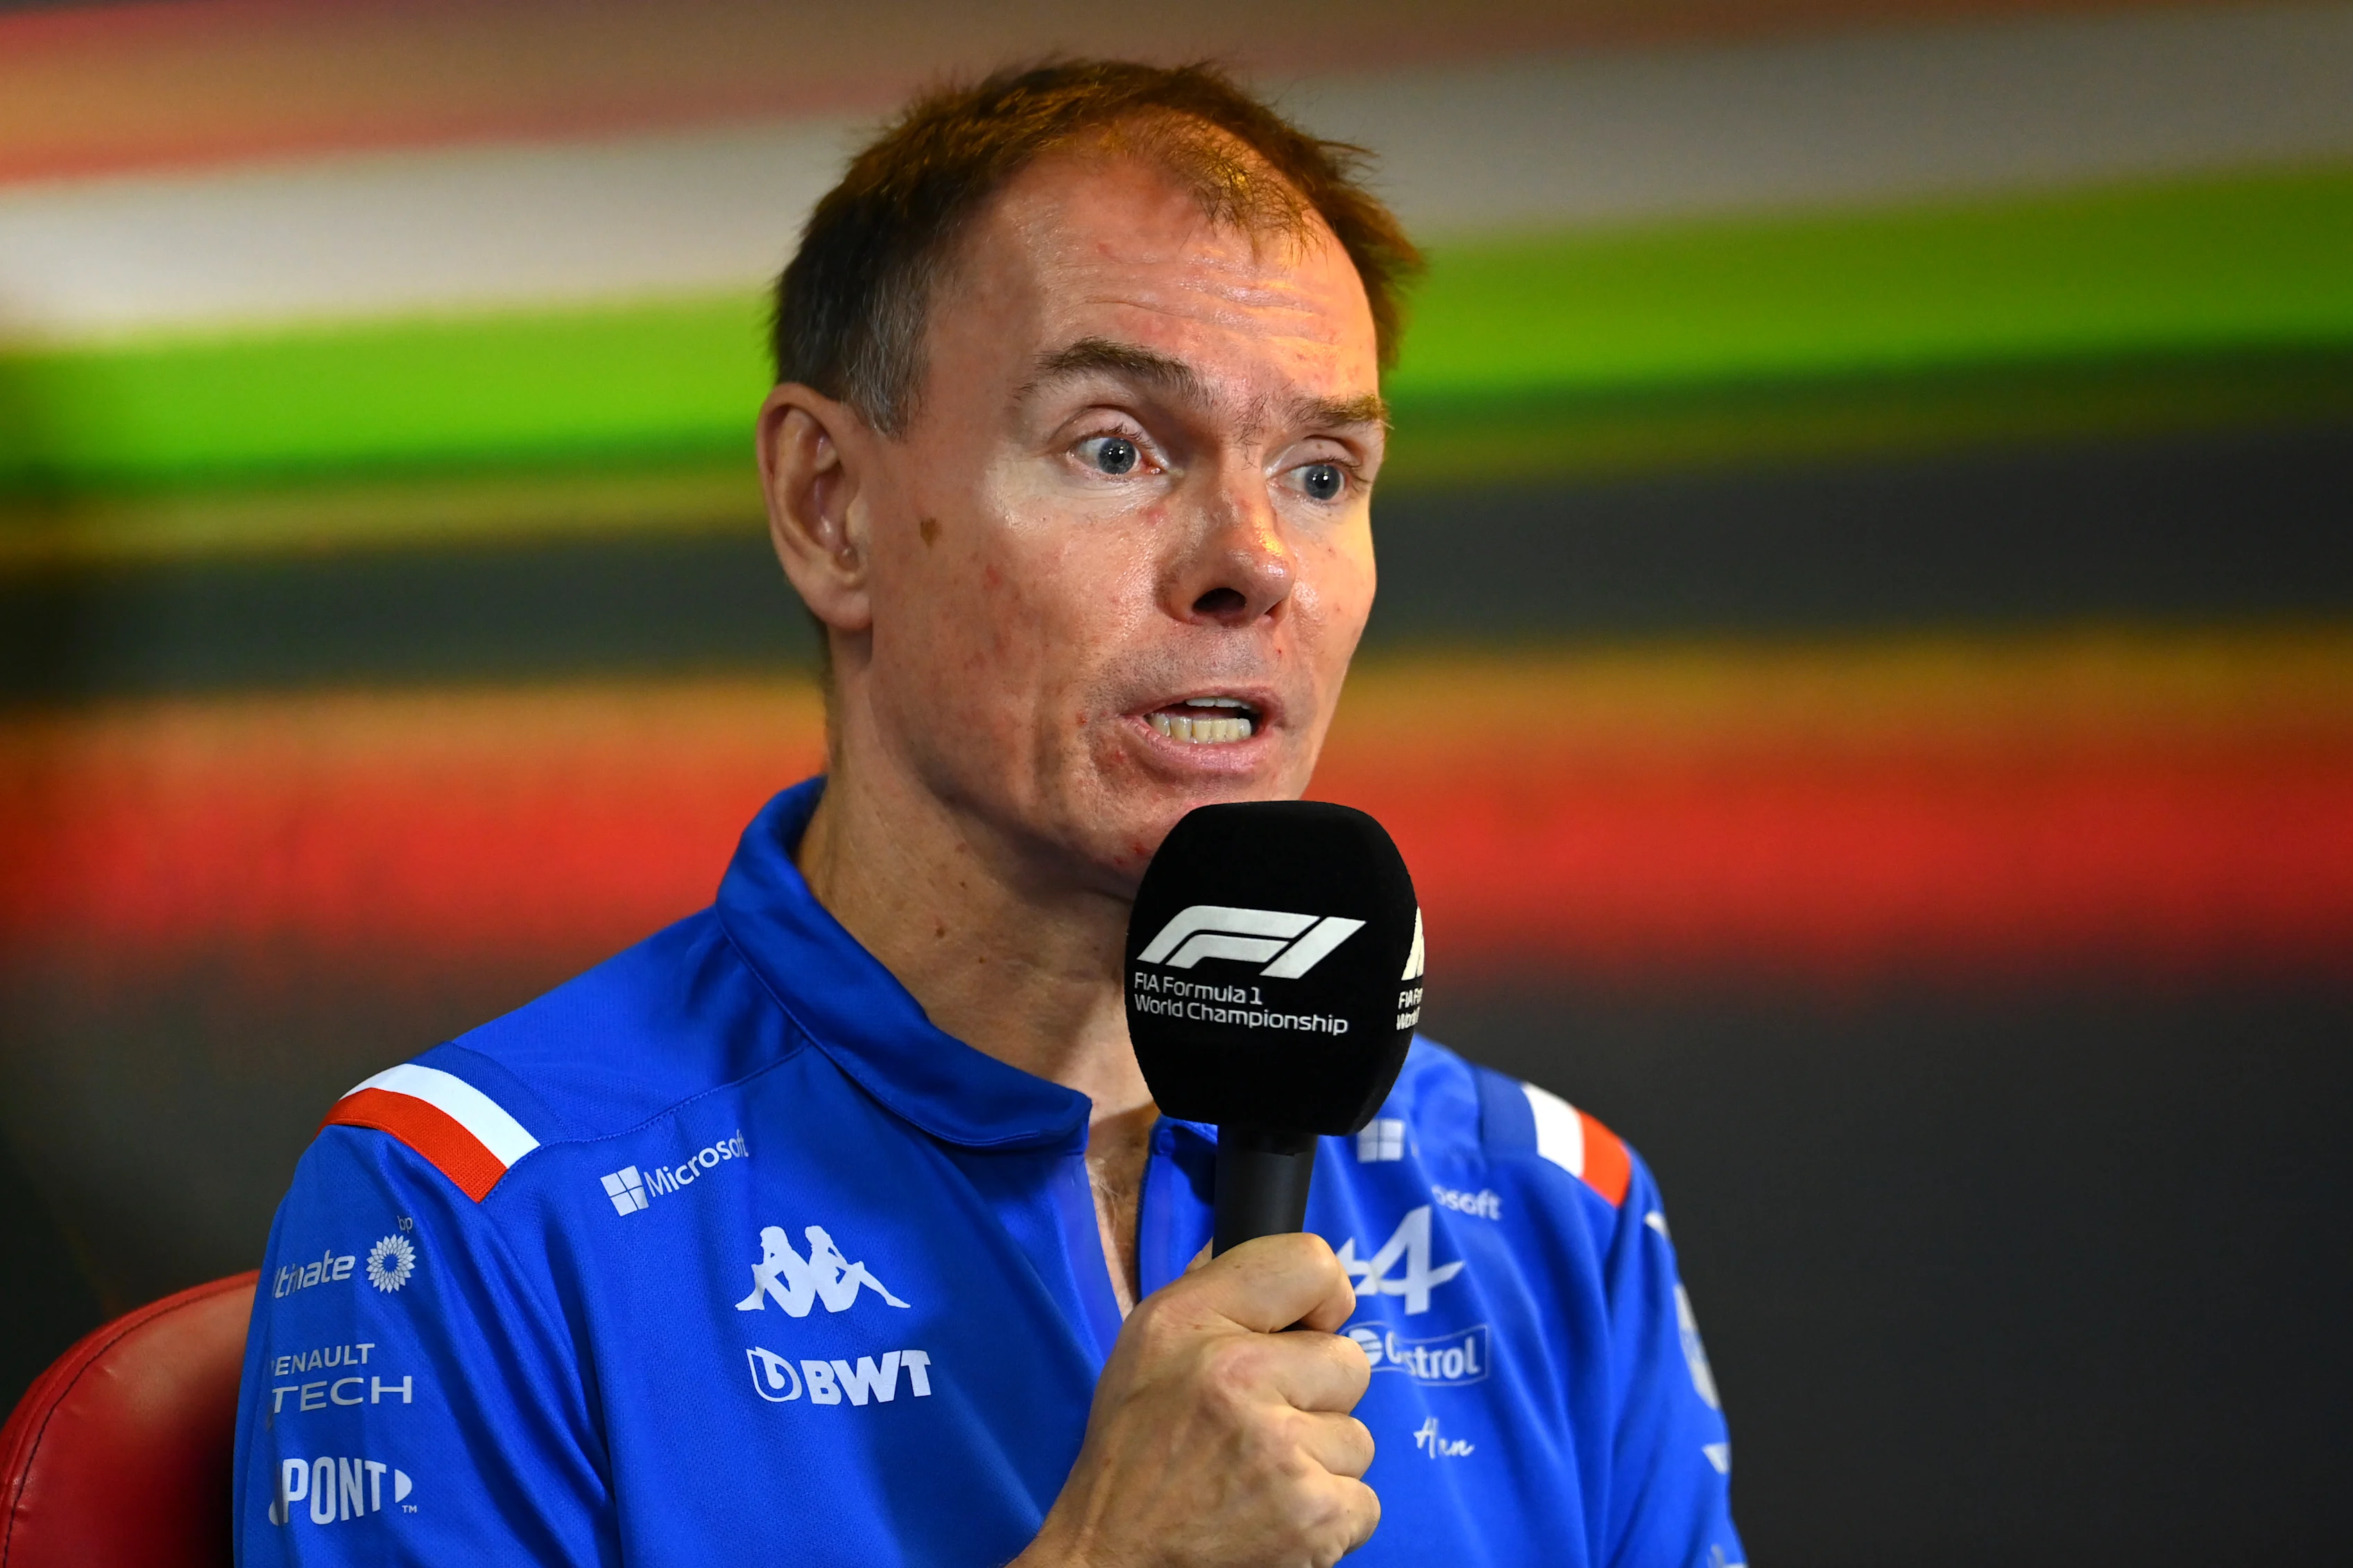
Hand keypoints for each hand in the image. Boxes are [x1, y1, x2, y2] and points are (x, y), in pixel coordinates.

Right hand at [1015, 1231, 1376, 1567]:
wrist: (1115, 1564)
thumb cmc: (1132, 1456)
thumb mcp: (1146, 1346)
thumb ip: (1214, 1290)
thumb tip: (1273, 1251)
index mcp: (1194, 1324)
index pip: (1312, 1263)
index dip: (1322, 1299)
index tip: (1306, 1330)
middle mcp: (1240, 1378)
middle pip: (1351, 1362)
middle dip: (1317, 1396)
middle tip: (1262, 1426)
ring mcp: (1284, 1454)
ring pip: (1358, 1438)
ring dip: (1320, 1461)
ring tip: (1259, 1478)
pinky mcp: (1316, 1520)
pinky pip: (1363, 1500)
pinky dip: (1329, 1516)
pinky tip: (1276, 1517)